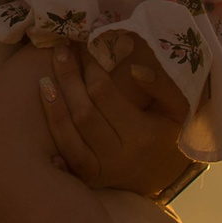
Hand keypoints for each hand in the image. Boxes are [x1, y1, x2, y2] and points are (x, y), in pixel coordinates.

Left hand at [40, 43, 190, 198]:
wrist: (162, 174)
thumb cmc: (168, 133)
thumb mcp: (178, 109)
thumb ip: (162, 86)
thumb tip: (135, 69)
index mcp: (141, 135)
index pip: (104, 94)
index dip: (90, 67)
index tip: (85, 46)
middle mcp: (118, 156)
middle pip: (83, 113)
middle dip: (68, 79)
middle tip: (60, 52)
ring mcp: (101, 170)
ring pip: (69, 137)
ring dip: (53, 107)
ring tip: (43, 79)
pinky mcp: (88, 177)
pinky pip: (66, 156)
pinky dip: (53, 136)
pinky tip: (45, 116)